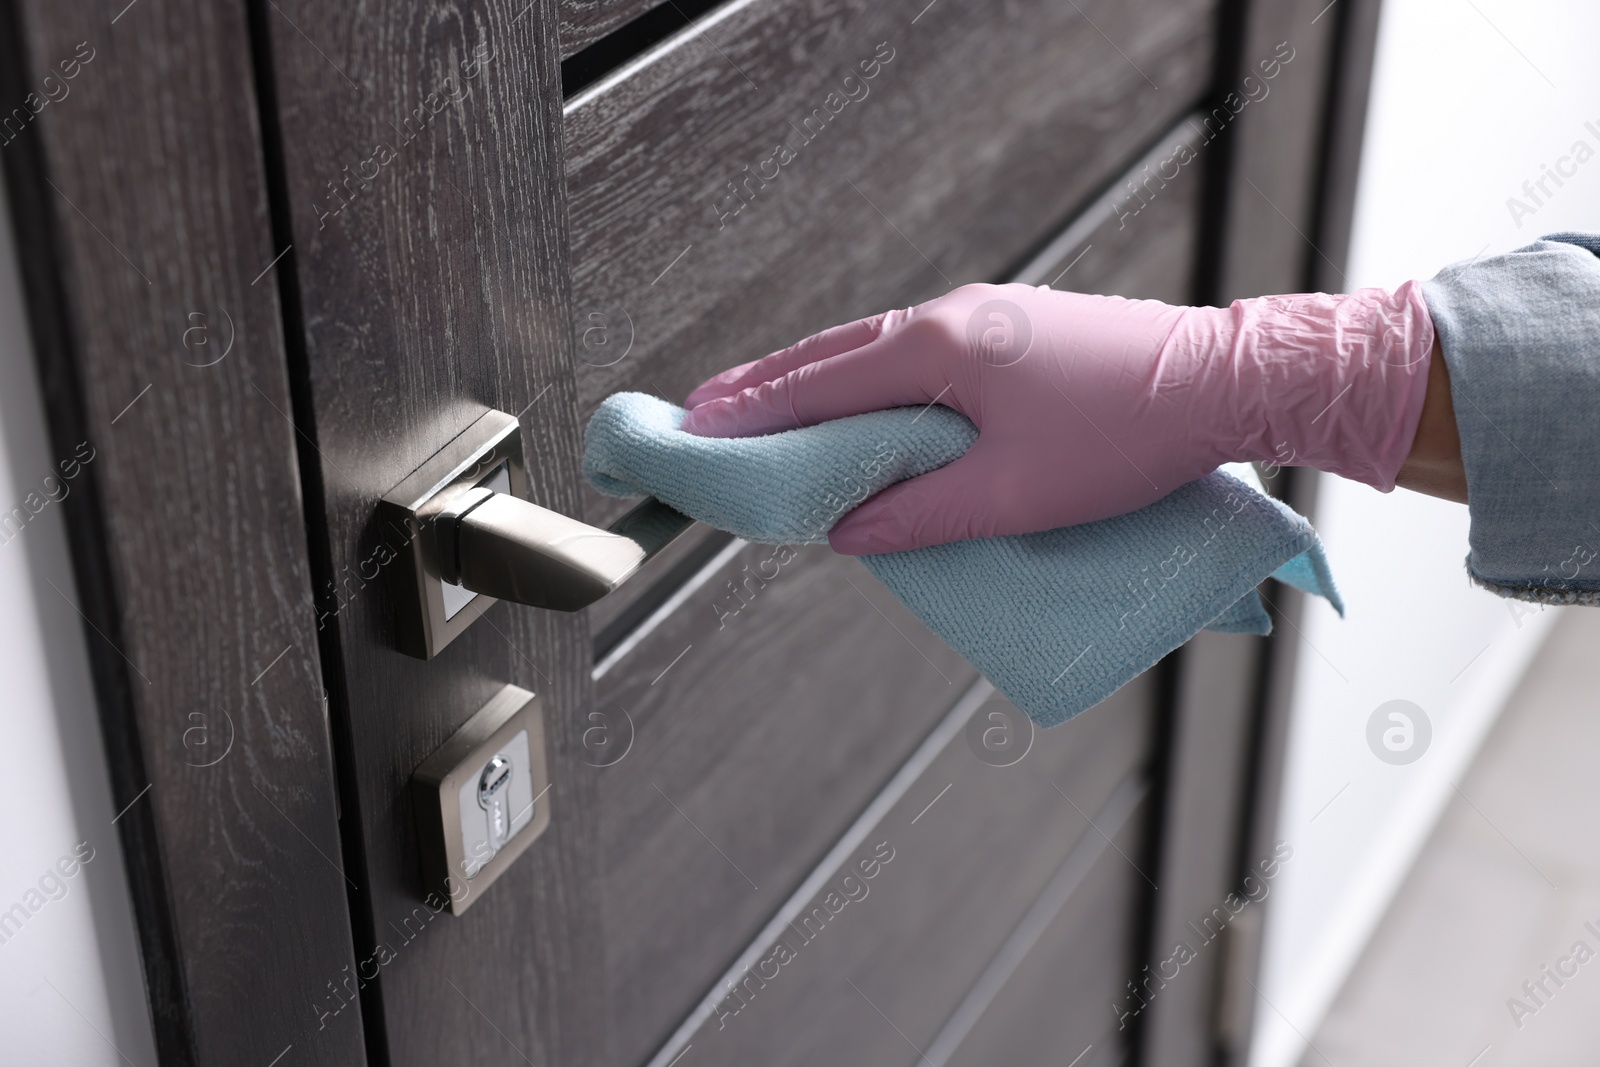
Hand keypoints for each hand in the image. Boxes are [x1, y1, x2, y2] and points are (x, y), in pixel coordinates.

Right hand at [682, 282, 1433, 553]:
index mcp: (938, 350)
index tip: (697, 426)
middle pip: (835, 353)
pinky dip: (871, 377)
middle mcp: (952, 318)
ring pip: (876, 349)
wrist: (1225, 381)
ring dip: (819, 380)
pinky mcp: (1016, 331)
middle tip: (710, 412)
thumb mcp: (1012, 496)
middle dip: (769, 387)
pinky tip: (867, 402)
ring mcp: (987, 317)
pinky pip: (918, 352)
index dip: (754, 410)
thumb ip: (918, 515)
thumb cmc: (1124, 436)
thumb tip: (847, 532)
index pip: (820, 383)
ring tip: (771, 408)